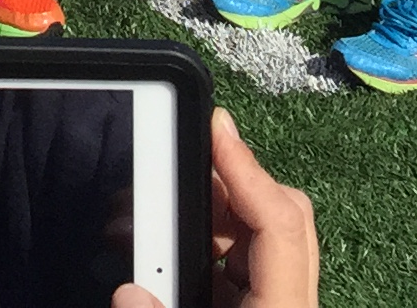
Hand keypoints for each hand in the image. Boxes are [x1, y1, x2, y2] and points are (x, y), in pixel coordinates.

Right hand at [113, 108, 319, 307]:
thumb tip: (129, 291)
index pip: (281, 222)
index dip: (247, 169)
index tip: (216, 127)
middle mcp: (288, 301)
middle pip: (277, 215)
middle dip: (224, 183)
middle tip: (173, 168)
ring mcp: (274, 302)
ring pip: (256, 235)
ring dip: (207, 215)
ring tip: (148, 220)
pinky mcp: (255, 306)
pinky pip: (240, 261)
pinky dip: (204, 245)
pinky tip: (164, 255)